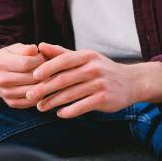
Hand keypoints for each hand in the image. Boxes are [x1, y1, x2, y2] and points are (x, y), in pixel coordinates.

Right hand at [0, 43, 45, 108]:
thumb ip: (25, 49)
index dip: (40, 60)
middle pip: (31, 78)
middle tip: (50, 68)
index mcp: (0, 63)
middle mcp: (1, 80)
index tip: (44, 57)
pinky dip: (39, 95)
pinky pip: (31, 101)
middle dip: (44, 72)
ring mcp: (5, 93)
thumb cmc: (9, 59)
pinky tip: (42, 87)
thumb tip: (35, 50)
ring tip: (48, 77)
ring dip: (44, 84)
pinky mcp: (11, 103)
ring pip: (32, 90)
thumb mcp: (14, 49)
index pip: (26, 63)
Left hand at [25, 43, 161, 118]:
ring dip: (53, 102)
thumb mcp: (84, 58)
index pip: (63, 60)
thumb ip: (61, 53)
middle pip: (63, 79)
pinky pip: (82, 106)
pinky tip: (59, 114)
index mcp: (87, 56)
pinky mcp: (104, 99)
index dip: (47, 68)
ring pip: (70, 94)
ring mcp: (99, 84)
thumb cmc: (102, 69)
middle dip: (44, 88)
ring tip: (40, 107)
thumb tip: (40, 46)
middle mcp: (93, 68)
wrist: (132, 82)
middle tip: (30, 95)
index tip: (33, 76)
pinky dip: (69, 111)